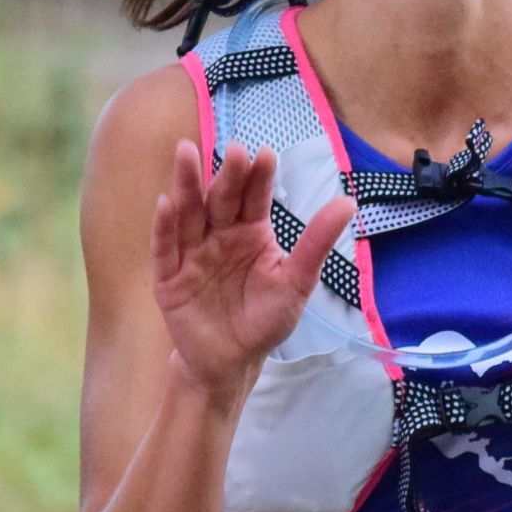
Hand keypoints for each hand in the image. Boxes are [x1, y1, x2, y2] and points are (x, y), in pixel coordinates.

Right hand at [150, 140, 355, 405]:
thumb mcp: (296, 282)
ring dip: (187, 185)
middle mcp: (220, 235)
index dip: (258, 177)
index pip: (255, 198)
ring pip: (189, 213)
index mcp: (252, 232)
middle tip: (232, 149)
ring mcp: (192, 253)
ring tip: (186, 153)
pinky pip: (165, 248)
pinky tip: (165, 202)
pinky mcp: (169, 277)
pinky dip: (164, 226)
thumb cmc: (264, 319)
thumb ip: (316, 243)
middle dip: (226, 175)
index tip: (265, 153)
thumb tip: (348, 201)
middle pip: (221, 199)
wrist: (232, 362)